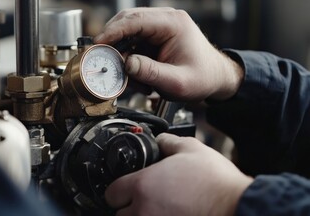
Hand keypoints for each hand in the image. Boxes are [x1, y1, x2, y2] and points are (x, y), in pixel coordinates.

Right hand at [94, 7, 243, 100]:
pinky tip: (132, 72)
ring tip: (123, 71)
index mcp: (173, 24)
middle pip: (127, 20)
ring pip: (127, 31)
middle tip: (100, 57)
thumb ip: (151, 73)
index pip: (135, 20)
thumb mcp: (177, 81)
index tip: (98, 43)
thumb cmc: (203, 77)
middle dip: (111, 39)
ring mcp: (159, 27)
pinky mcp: (154, 37)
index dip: (113, 31)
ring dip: (120, 50)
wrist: (216, 79)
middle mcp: (165, 20)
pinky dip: (127, 56)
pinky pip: (132, 41)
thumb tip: (127, 64)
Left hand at [105, 133, 252, 215]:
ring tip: (157, 209)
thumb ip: (168, 142)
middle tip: (144, 199)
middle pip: (119, 213)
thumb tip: (160, 140)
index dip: (118, 188)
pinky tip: (170, 214)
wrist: (237, 206)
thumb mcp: (190, 149)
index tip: (126, 188)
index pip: (111, 193)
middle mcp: (143, 211)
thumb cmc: (215, 182)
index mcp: (142, 186)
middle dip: (128, 206)